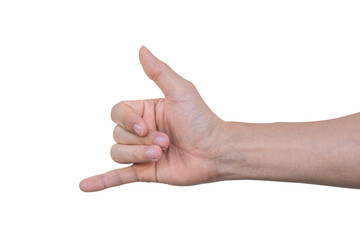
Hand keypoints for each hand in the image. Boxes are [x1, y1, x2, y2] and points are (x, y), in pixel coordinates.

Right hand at [80, 46, 226, 191]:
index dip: (127, 120)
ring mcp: (141, 152)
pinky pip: (117, 176)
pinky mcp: (144, 171)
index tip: (146, 126)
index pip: (118, 112)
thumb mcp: (180, 91)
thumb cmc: (201, 120)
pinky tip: (84, 186)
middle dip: (140, 139)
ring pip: (117, 153)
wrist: (215, 152)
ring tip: (161, 154)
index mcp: (145, 111)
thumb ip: (159, 72)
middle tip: (166, 141)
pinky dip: (101, 181)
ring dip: (138, 154)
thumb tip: (141, 49)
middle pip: (117, 133)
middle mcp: (141, 131)